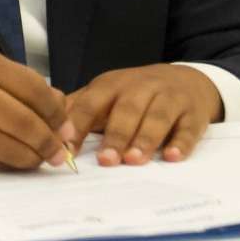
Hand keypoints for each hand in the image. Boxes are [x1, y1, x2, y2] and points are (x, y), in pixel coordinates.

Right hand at [0, 52, 72, 170]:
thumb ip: (24, 85)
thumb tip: (65, 115)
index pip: (36, 91)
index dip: (58, 114)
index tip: (67, 127)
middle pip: (27, 124)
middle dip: (50, 142)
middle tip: (59, 152)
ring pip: (12, 149)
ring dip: (34, 159)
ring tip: (40, 158)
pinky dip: (11, 165)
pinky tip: (14, 159)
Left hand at [63, 64, 221, 165]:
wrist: (187, 79)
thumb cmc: (137, 93)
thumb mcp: (106, 92)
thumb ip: (79, 107)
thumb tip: (46, 124)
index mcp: (112, 85)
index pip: (92, 103)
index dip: (79, 125)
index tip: (67, 149)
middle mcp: (141, 88)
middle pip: (127, 110)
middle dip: (116, 135)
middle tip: (106, 161)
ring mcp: (169, 99)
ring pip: (157, 117)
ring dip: (145, 139)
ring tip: (134, 160)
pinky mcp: (194, 113)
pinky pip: (189, 128)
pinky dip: (182, 142)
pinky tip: (173, 157)